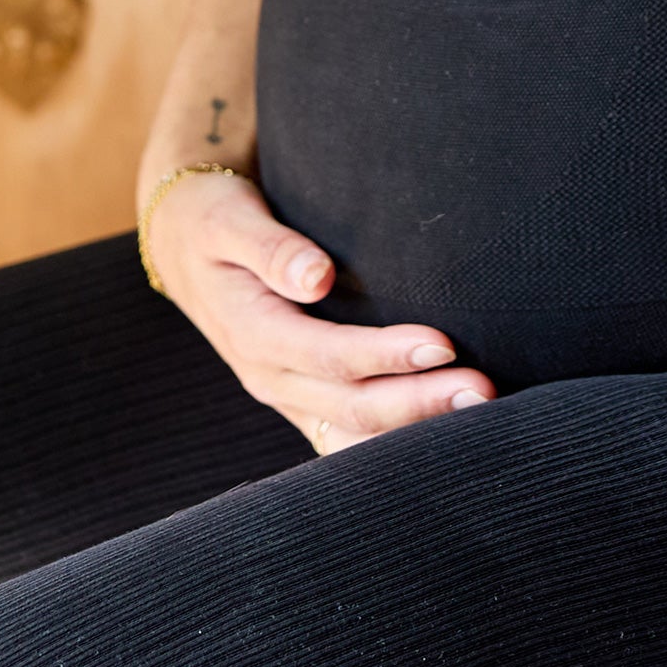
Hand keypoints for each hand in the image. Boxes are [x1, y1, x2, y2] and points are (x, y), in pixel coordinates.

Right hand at [143, 167, 494, 453]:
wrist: (183, 244)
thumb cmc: (213, 221)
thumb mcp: (228, 221)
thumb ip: (271, 248)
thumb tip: (316, 275)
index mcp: (252, 332)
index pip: (329, 355)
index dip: (387, 354)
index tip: (443, 343)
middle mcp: (269, 376)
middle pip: (351, 404)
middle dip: (419, 403)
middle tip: (483, 390)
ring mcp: (285, 394)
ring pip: (353, 430)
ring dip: (415, 429)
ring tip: (480, 418)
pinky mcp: (300, 397)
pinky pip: (345, 435)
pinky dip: (390, 444)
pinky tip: (440, 445)